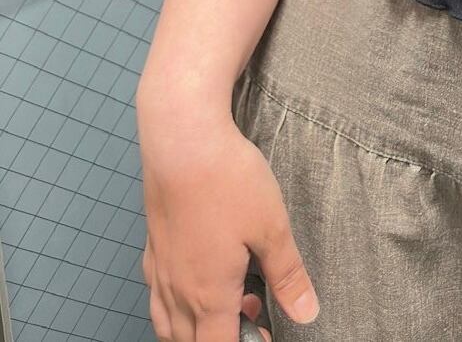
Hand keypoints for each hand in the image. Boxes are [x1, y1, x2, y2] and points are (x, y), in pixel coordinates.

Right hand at [138, 99, 318, 340]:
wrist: (181, 141)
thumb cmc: (227, 181)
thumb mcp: (272, 227)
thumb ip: (288, 276)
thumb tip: (307, 314)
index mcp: (208, 295)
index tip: (266, 336)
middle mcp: (177, 291)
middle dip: (222, 339)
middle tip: (255, 318)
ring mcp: (159, 270)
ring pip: (168, 323)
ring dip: (196, 326)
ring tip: (233, 302)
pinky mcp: (153, 247)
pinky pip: (159, 294)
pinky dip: (178, 303)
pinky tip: (197, 277)